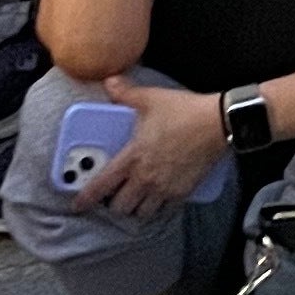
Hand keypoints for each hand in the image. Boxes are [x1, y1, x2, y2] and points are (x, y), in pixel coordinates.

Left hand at [78, 80, 225, 218]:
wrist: (217, 124)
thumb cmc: (183, 112)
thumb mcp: (151, 98)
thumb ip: (126, 93)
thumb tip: (109, 81)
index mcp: (132, 158)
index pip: (102, 185)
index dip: (86, 198)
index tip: (77, 205)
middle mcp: (145, 178)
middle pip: (121, 207)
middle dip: (114, 205)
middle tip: (114, 196)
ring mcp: (164, 188)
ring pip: (142, 213)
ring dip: (135, 209)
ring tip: (135, 200)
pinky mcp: (182, 192)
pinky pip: (165, 210)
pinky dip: (158, 208)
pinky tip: (158, 199)